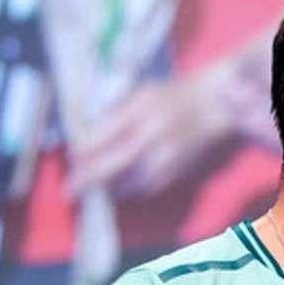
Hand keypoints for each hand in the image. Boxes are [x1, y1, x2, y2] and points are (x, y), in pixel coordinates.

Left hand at [65, 57, 262, 198]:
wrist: (213, 107)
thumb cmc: (173, 96)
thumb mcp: (141, 94)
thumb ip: (115, 114)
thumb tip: (85, 138)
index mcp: (142, 112)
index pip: (102, 137)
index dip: (82, 151)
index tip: (71, 158)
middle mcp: (154, 138)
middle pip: (112, 165)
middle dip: (88, 179)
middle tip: (70, 189)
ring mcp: (167, 158)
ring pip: (129, 182)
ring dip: (109, 187)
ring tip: (93, 189)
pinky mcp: (178, 171)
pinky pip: (148, 188)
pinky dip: (131, 190)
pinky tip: (120, 188)